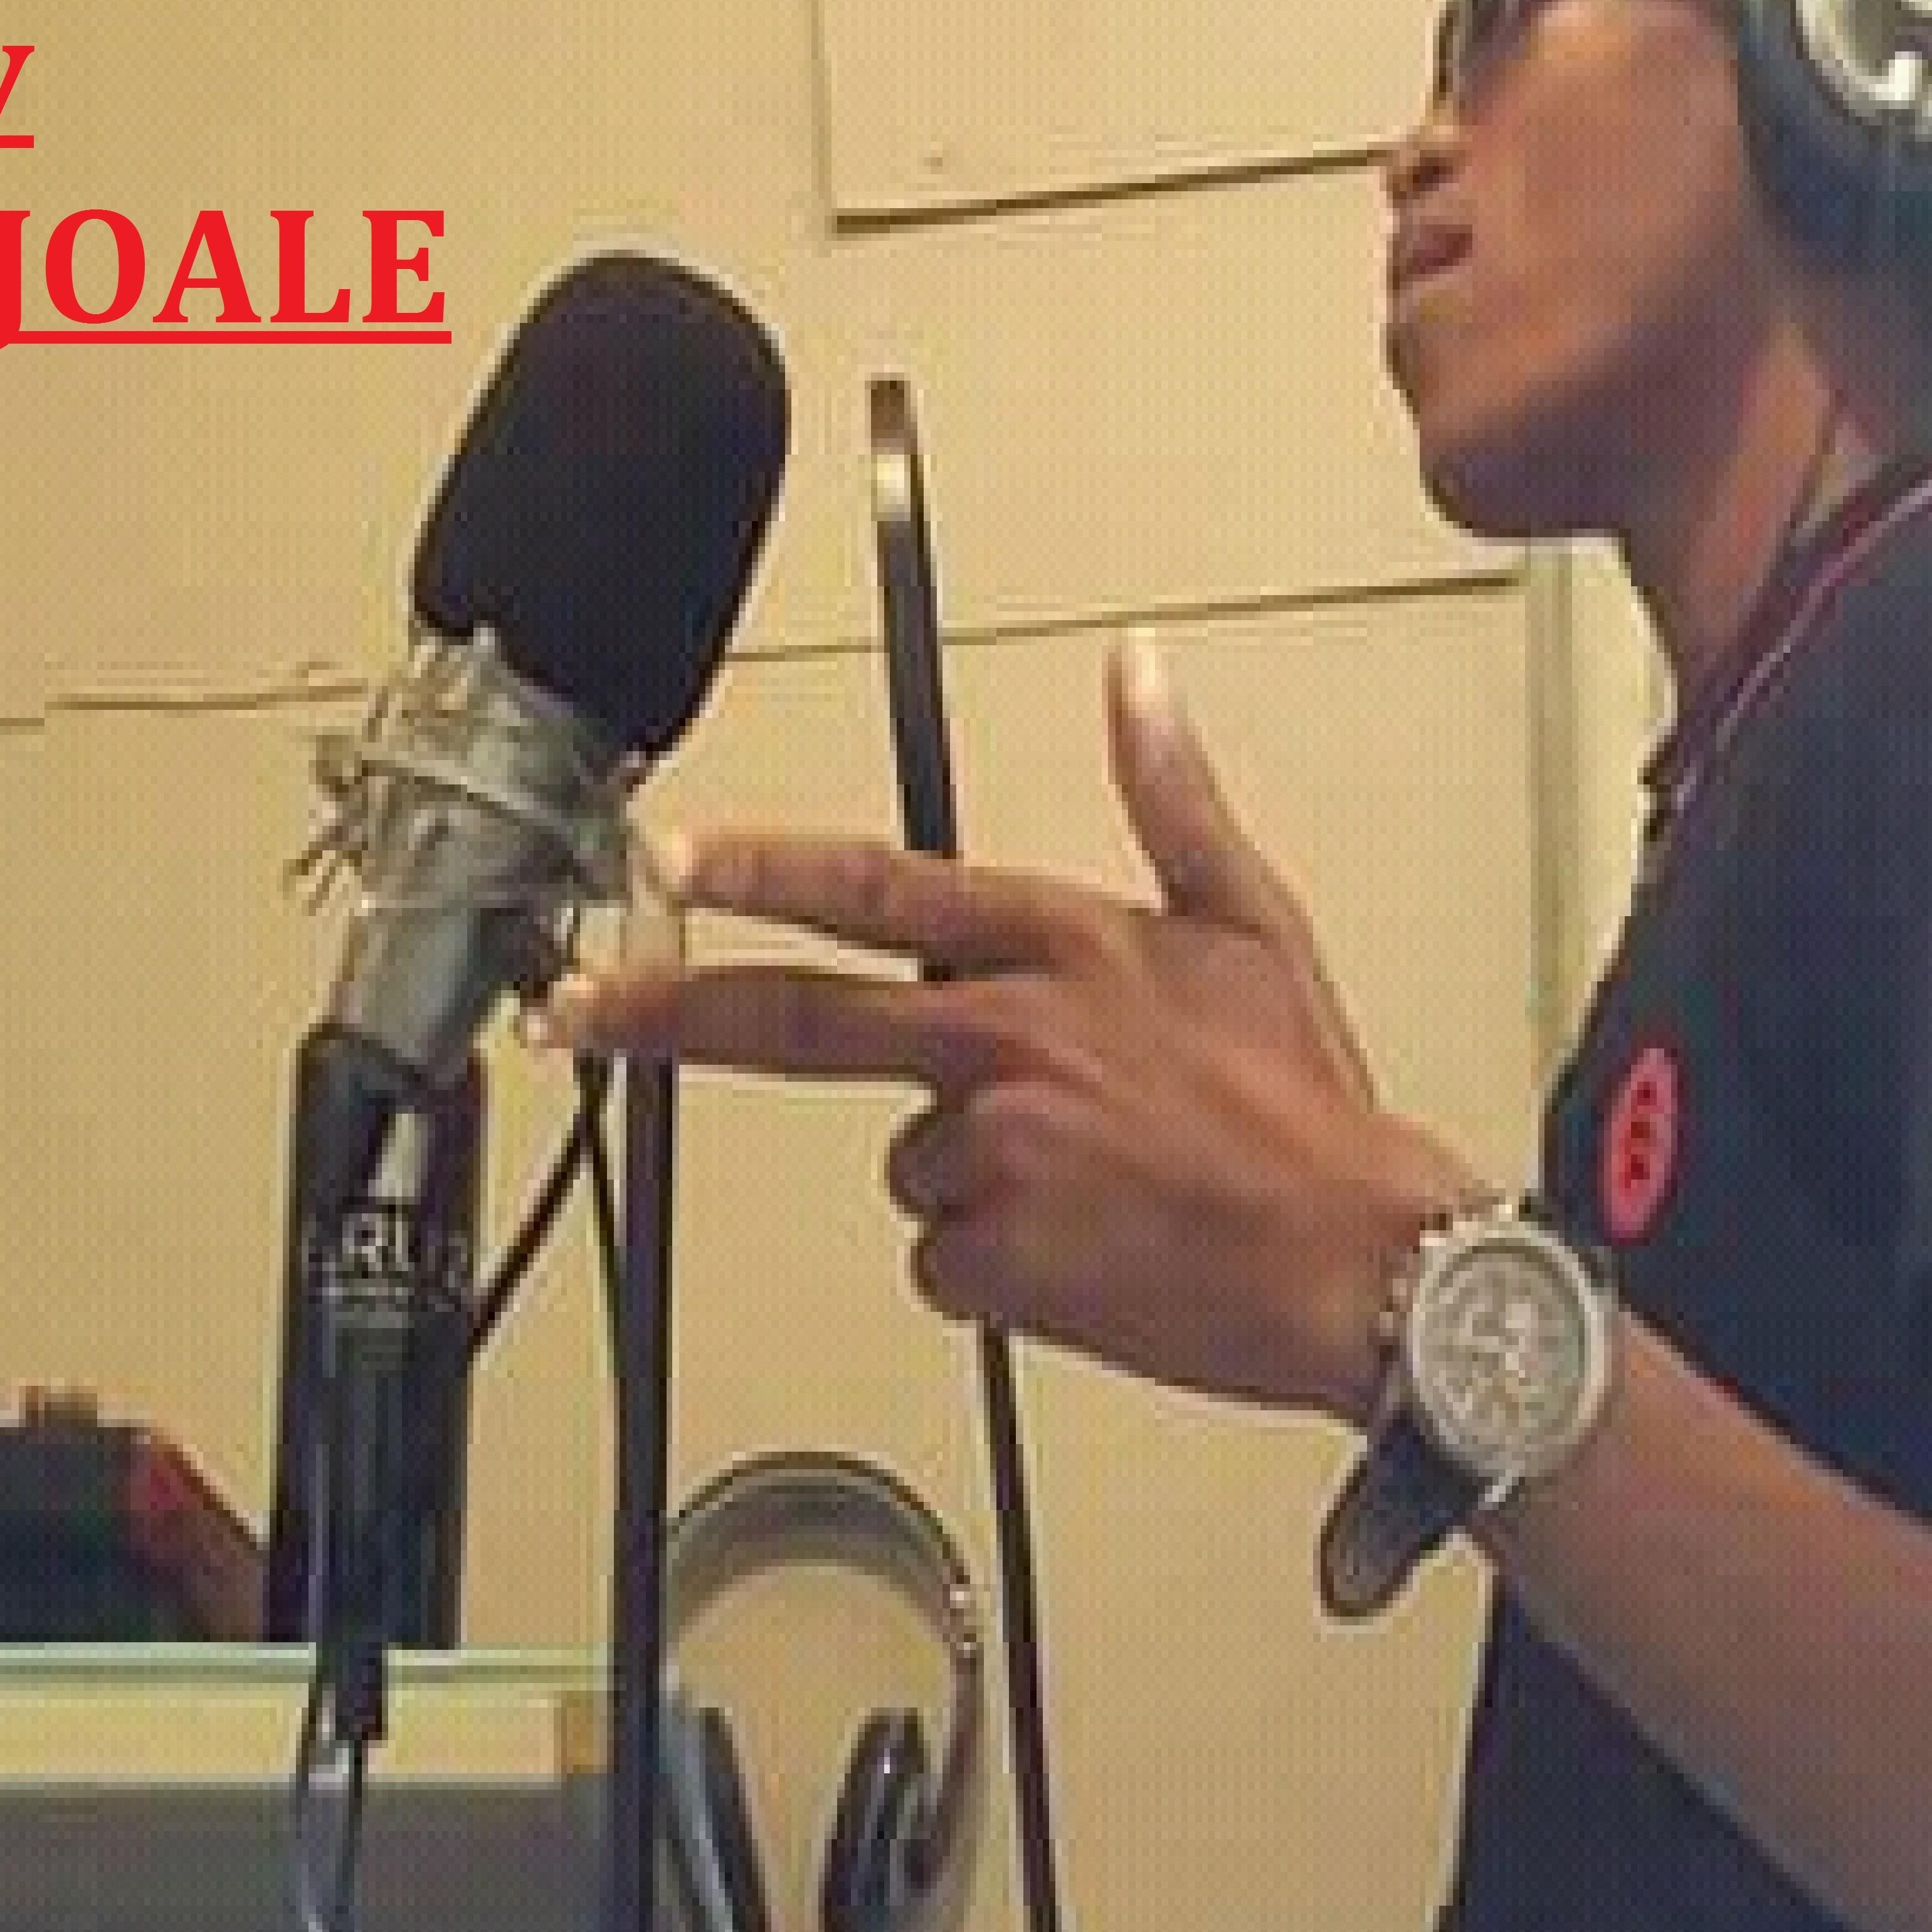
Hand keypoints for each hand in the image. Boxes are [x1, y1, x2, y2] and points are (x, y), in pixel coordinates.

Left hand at [549, 636, 1471, 1425]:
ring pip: (907, 1161)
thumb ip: (1170, 797)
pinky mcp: (990, 1263)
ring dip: (970, 1178)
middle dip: (664, 1010)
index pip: (877, 891)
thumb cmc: (1306, 1103)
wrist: (1361, 1262)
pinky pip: (943, 1260)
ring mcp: (991, 1152)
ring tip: (1092, 1187)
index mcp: (1063, 946)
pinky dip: (994, 1265)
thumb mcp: (1252, 924)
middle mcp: (1007, 1038)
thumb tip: (1137, 666)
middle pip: (797, 1023)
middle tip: (570, 1012)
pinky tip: (1085, 1255)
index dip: (758, 873)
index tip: (665, 861)